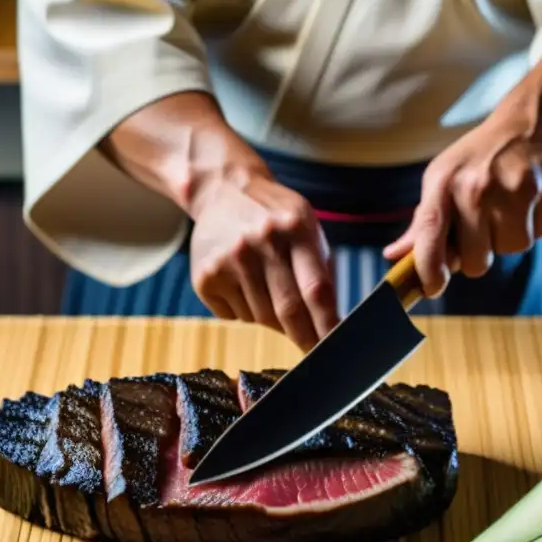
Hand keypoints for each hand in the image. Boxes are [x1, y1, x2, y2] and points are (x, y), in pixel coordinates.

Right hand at [188, 156, 338, 351]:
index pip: (316, 289)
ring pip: (262, 318)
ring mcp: (230, 260)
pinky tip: (243, 283)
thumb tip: (331, 323)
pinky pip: (235, 316)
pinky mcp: (205, 277)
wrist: (223, 190)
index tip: (336, 347)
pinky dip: (246, 311)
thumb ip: (321, 271)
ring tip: (267, 287)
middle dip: (304, 337)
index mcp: (295, 228)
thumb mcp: (307, 227)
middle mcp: (261, 242)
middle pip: (289, 310)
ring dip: (272, 318)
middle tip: (313, 350)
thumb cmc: (275, 217)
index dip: (327, 324)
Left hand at [383, 100, 541, 298]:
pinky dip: (538, 223)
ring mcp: (517, 190)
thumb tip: (394, 256)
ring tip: (509, 207)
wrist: (532, 124)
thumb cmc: (479, 159)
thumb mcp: (443, 179)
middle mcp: (479, 187)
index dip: (429, 271)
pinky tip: (532, 199)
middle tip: (483, 225)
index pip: (430, 236)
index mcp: (446, 183)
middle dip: (479, 252)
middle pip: (477, 262)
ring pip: (513, 249)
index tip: (433, 287)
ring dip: (510, 238)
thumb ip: (423, 223)